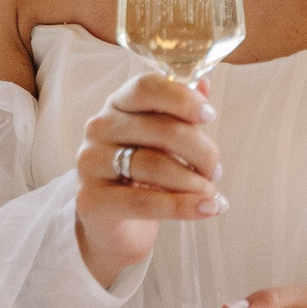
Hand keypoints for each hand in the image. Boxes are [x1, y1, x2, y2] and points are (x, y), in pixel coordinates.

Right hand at [73, 70, 226, 289]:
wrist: (112, 224)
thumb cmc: (141, 175)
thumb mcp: (163, 141)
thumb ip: (181, 114)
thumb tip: (204, 83)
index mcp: (118, 105)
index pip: (146, 87)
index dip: (181, 98)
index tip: (210, 115)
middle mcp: (99, 128)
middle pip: (160, 129)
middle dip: (201, 151)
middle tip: (216, 171)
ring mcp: (90, 163)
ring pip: (154, 166)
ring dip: (194, 183)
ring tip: (212, 195)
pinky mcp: (91, 199)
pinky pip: (144, 202)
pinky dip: (183, 207)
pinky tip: (209, 209)